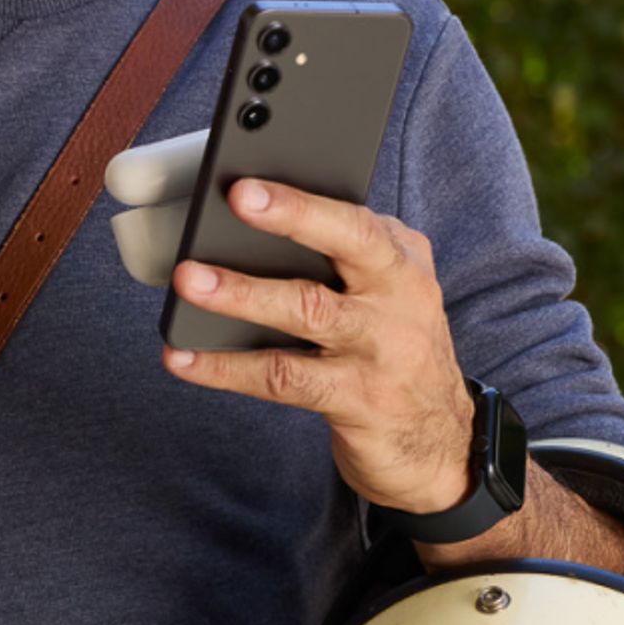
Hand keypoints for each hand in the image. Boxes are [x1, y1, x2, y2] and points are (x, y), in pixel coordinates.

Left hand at [162, 178, 475, 513]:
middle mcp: (401, 296)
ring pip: (307, 310)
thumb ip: (336, 257)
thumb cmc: (389, 346)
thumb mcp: (383, 293)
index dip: (304, 196)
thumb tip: (242, 226)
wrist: (441, 444)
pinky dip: (225, 367)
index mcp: (401, 259)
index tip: (251, 180)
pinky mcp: (358, 400)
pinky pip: (282, 378)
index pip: (354, 215)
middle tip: (238, 196)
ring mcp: (382, 350)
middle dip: (294, 216)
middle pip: (349, 244)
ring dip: (242, 293)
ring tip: (188, 280)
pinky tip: (182, 357)